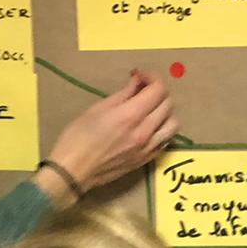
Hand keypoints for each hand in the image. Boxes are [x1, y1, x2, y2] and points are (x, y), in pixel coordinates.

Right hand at [38, 71, 177, 198]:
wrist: (73, 171)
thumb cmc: (78, 137)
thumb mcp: (98, 108)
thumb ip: (123, 94)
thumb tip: (138, 82)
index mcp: (131, 115)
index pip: (158, 90)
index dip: (152, 77)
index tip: (140, 76)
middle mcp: (145, 131)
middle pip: (168, 104)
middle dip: (158, 91)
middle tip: (143, 89)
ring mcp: (148, 148)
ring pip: (173, 124)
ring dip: (165, 111)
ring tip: (151, 109)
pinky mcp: (146, 160)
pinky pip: (165, 141)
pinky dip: (162, 129)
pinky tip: (150, 127)